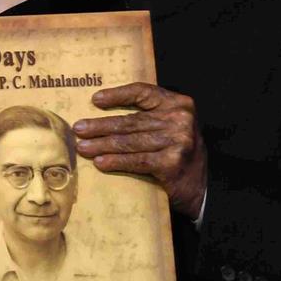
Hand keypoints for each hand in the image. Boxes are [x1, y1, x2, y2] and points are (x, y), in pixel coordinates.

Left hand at [73, 82, 207, 219]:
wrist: (202, 188)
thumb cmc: (178, 153)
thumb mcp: (171, 127)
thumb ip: (149, 117)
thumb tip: (103, 114)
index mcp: (179, 103)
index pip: (142, 92)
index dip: (117, 95)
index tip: (94, 100)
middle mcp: (180, 119)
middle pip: (131, 120)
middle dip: (100, 125)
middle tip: (78, 129)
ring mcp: (178, 141)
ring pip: (130, 141)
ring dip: (102, 144)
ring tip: (82, 147)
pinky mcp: (172, 162)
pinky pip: (137, 160)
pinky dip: (116, 161)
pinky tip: (100, 162)